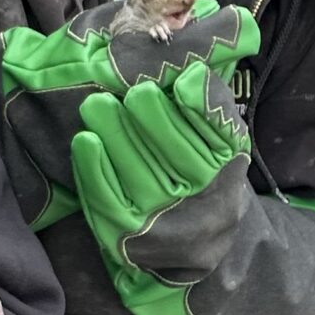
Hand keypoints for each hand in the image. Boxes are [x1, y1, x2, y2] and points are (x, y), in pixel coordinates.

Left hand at [0, 0, 259, 226]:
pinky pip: (110, 200)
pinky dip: (96, 170)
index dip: (201, 108)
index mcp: (228, 161)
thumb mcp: (223, 134)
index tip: (181, 81)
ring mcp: (166, 219)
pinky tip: (85, 139)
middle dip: (153, 120)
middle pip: (179, 155)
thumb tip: (190, 72)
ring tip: (96, 104)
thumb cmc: (205, 167)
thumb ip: (212, 99)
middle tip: (132, 90)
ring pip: (141, 174)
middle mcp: (204, 195)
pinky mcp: (130, 236)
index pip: (218, 133)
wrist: (199, 241)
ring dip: (117, 137)